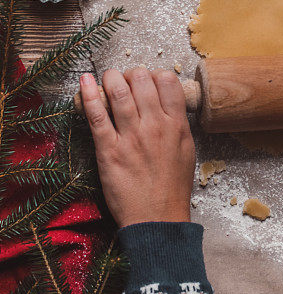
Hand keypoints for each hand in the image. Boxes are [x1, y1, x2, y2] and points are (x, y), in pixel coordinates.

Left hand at [79, 67, 194, 226]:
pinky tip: (84, 82)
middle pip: (141, 80)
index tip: (147, 81)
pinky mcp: (108, 151)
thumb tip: (168, 102)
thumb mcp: (186, 149)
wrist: (157, 220)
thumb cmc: (173, 187)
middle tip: (126, 81)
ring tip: (107, 76)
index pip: (167, 80)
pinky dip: (88, 95)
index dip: (155, 74)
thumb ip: (178, 123)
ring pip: (119, 92)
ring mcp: (130, 137)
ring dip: (110, 77)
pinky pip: (97, 116)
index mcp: (176, 125)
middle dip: (132, 73)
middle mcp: (154, 126)